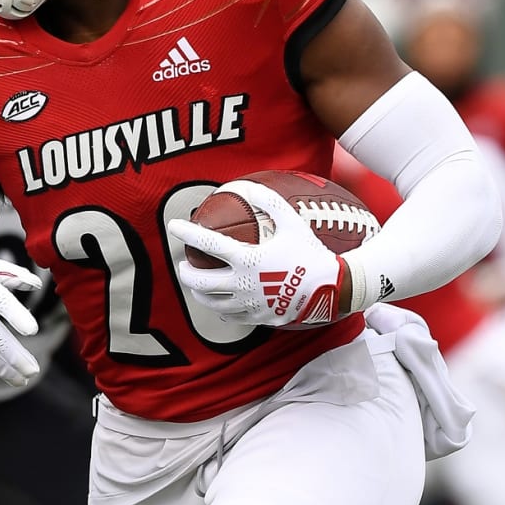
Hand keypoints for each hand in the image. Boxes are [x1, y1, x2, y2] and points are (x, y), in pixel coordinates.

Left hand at [168, 180, 346, 325]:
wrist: (331, 290)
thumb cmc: (310, 253)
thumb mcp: (292, 223)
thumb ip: (269, 202)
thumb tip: (247, 186)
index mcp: (247, 259)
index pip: (207, 244)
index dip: (186, 233)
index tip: (172, 226)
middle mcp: (242, 284)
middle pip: (199, 280)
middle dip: (185, 272)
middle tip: (184, 264)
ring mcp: (247, 304)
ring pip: (209, 301)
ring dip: (197, 291)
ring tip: (196, 282)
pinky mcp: (255, 318)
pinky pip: (228, 315)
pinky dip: (218, 306)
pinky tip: (219, 300)